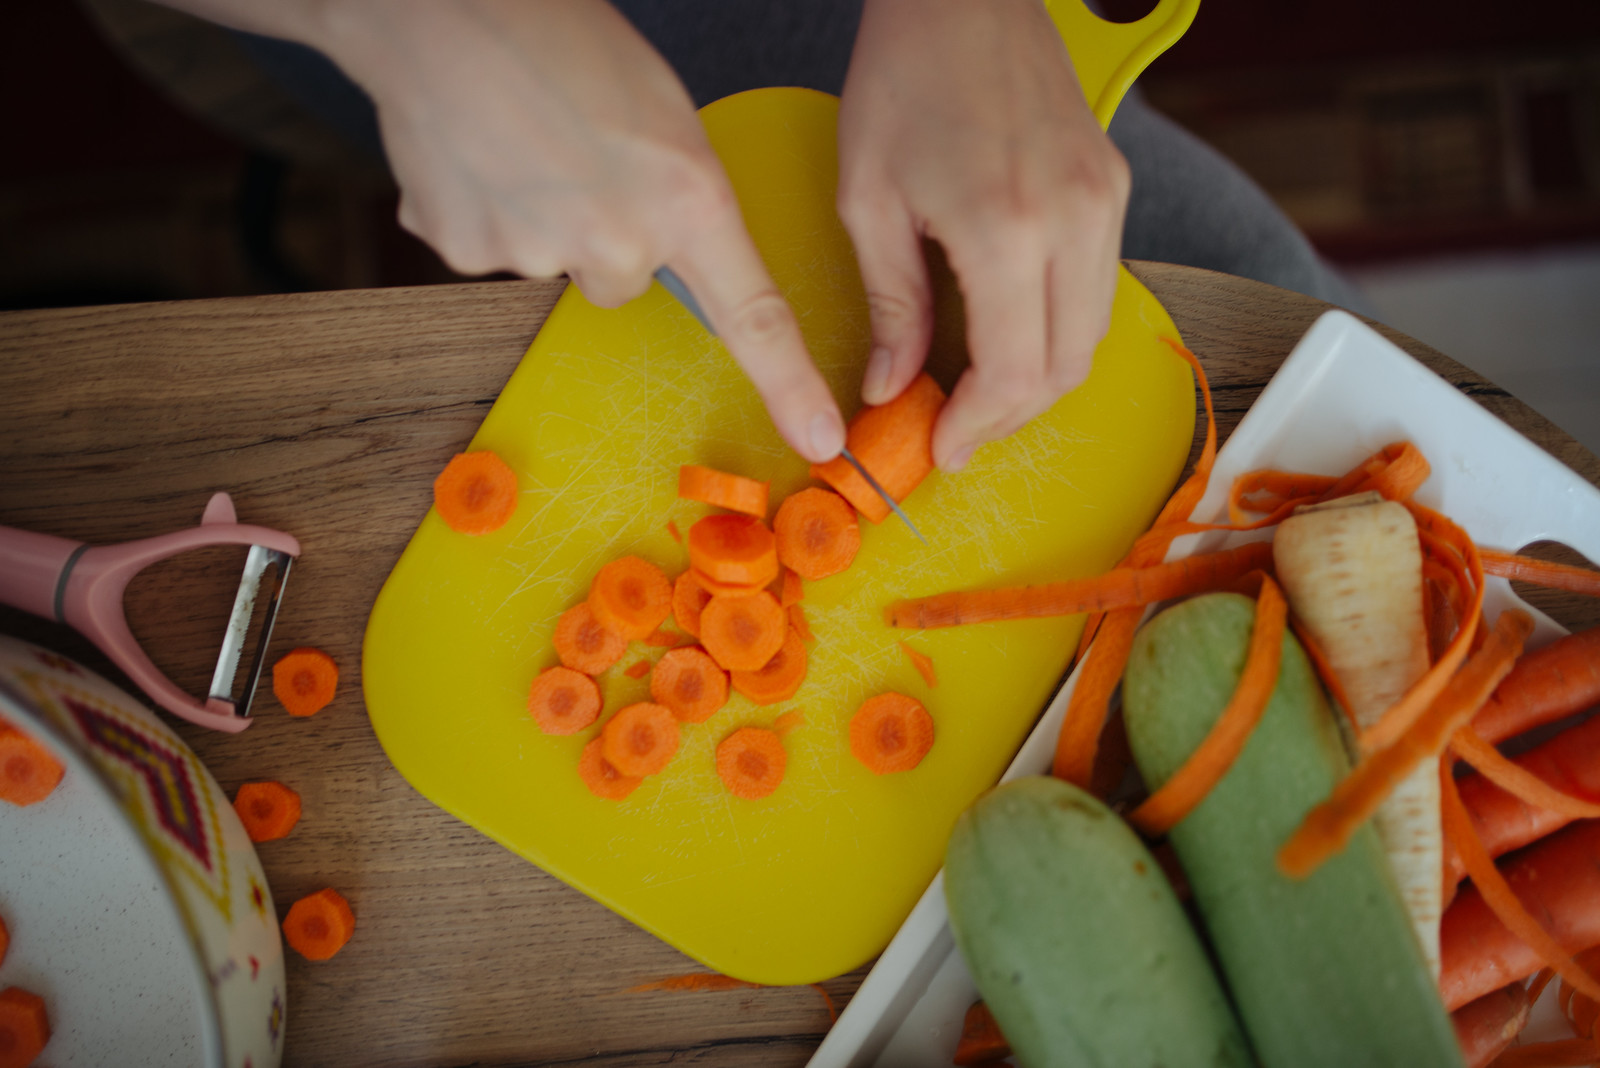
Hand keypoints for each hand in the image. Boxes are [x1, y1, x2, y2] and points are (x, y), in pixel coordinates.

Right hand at [312, 0, 845, 460]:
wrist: (437, 5)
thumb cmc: (556, 32)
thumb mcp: (660, 109)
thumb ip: (676, 192)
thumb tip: (656, 242)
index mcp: (685, 198)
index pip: (754, 314)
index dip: (790, 383)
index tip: (819, 437)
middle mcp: (617, 241)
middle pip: (625, 279)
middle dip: (605, 232)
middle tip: (576, 156)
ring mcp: (535, 254)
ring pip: (554, 263)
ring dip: (542, 216)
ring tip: (519, 138)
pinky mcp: (463, 252)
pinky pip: (487, 248)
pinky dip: (482, 209)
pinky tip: (476, 152)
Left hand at [837, 0, 1128, 470]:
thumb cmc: (903, 78)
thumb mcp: (870, 199)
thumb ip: (892, 305)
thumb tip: (891, 386)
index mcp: (1007, 228)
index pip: (1015, 374)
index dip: (978, 427)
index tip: (938, 446)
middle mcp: (1075, 221)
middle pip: (1065, 368)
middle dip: (1008, 416)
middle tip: (954, 428)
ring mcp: (1105, 202)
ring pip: (1090, 335)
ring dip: (1036, 378)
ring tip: (975, 390)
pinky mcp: (1113, 187)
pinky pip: (1096, 288)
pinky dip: (1055, 329)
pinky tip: (1005, 332)